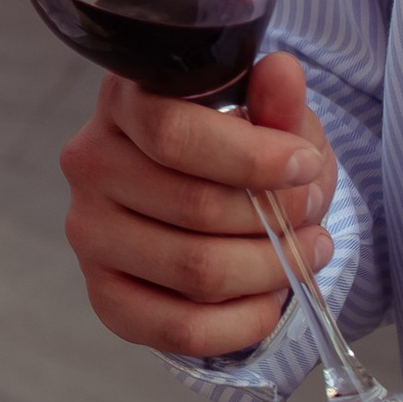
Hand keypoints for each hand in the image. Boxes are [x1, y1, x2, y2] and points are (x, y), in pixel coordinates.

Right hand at [60, 49, 336, 361]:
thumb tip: (281, 72)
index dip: (253, 157)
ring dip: (271, 270)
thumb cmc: (238, 153)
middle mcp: (90, 165)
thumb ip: (276, 102)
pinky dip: (245, 322)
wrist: (210, 202)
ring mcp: (90, 235)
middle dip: (277, 220)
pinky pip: (182, 329)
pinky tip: (268, 298)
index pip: (173, 133)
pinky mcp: (104, 297)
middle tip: (312, 217)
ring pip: (195, 271)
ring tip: (302, 253)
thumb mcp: (268, 120)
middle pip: (195, 209)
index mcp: (123, 103)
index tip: (304, 165)